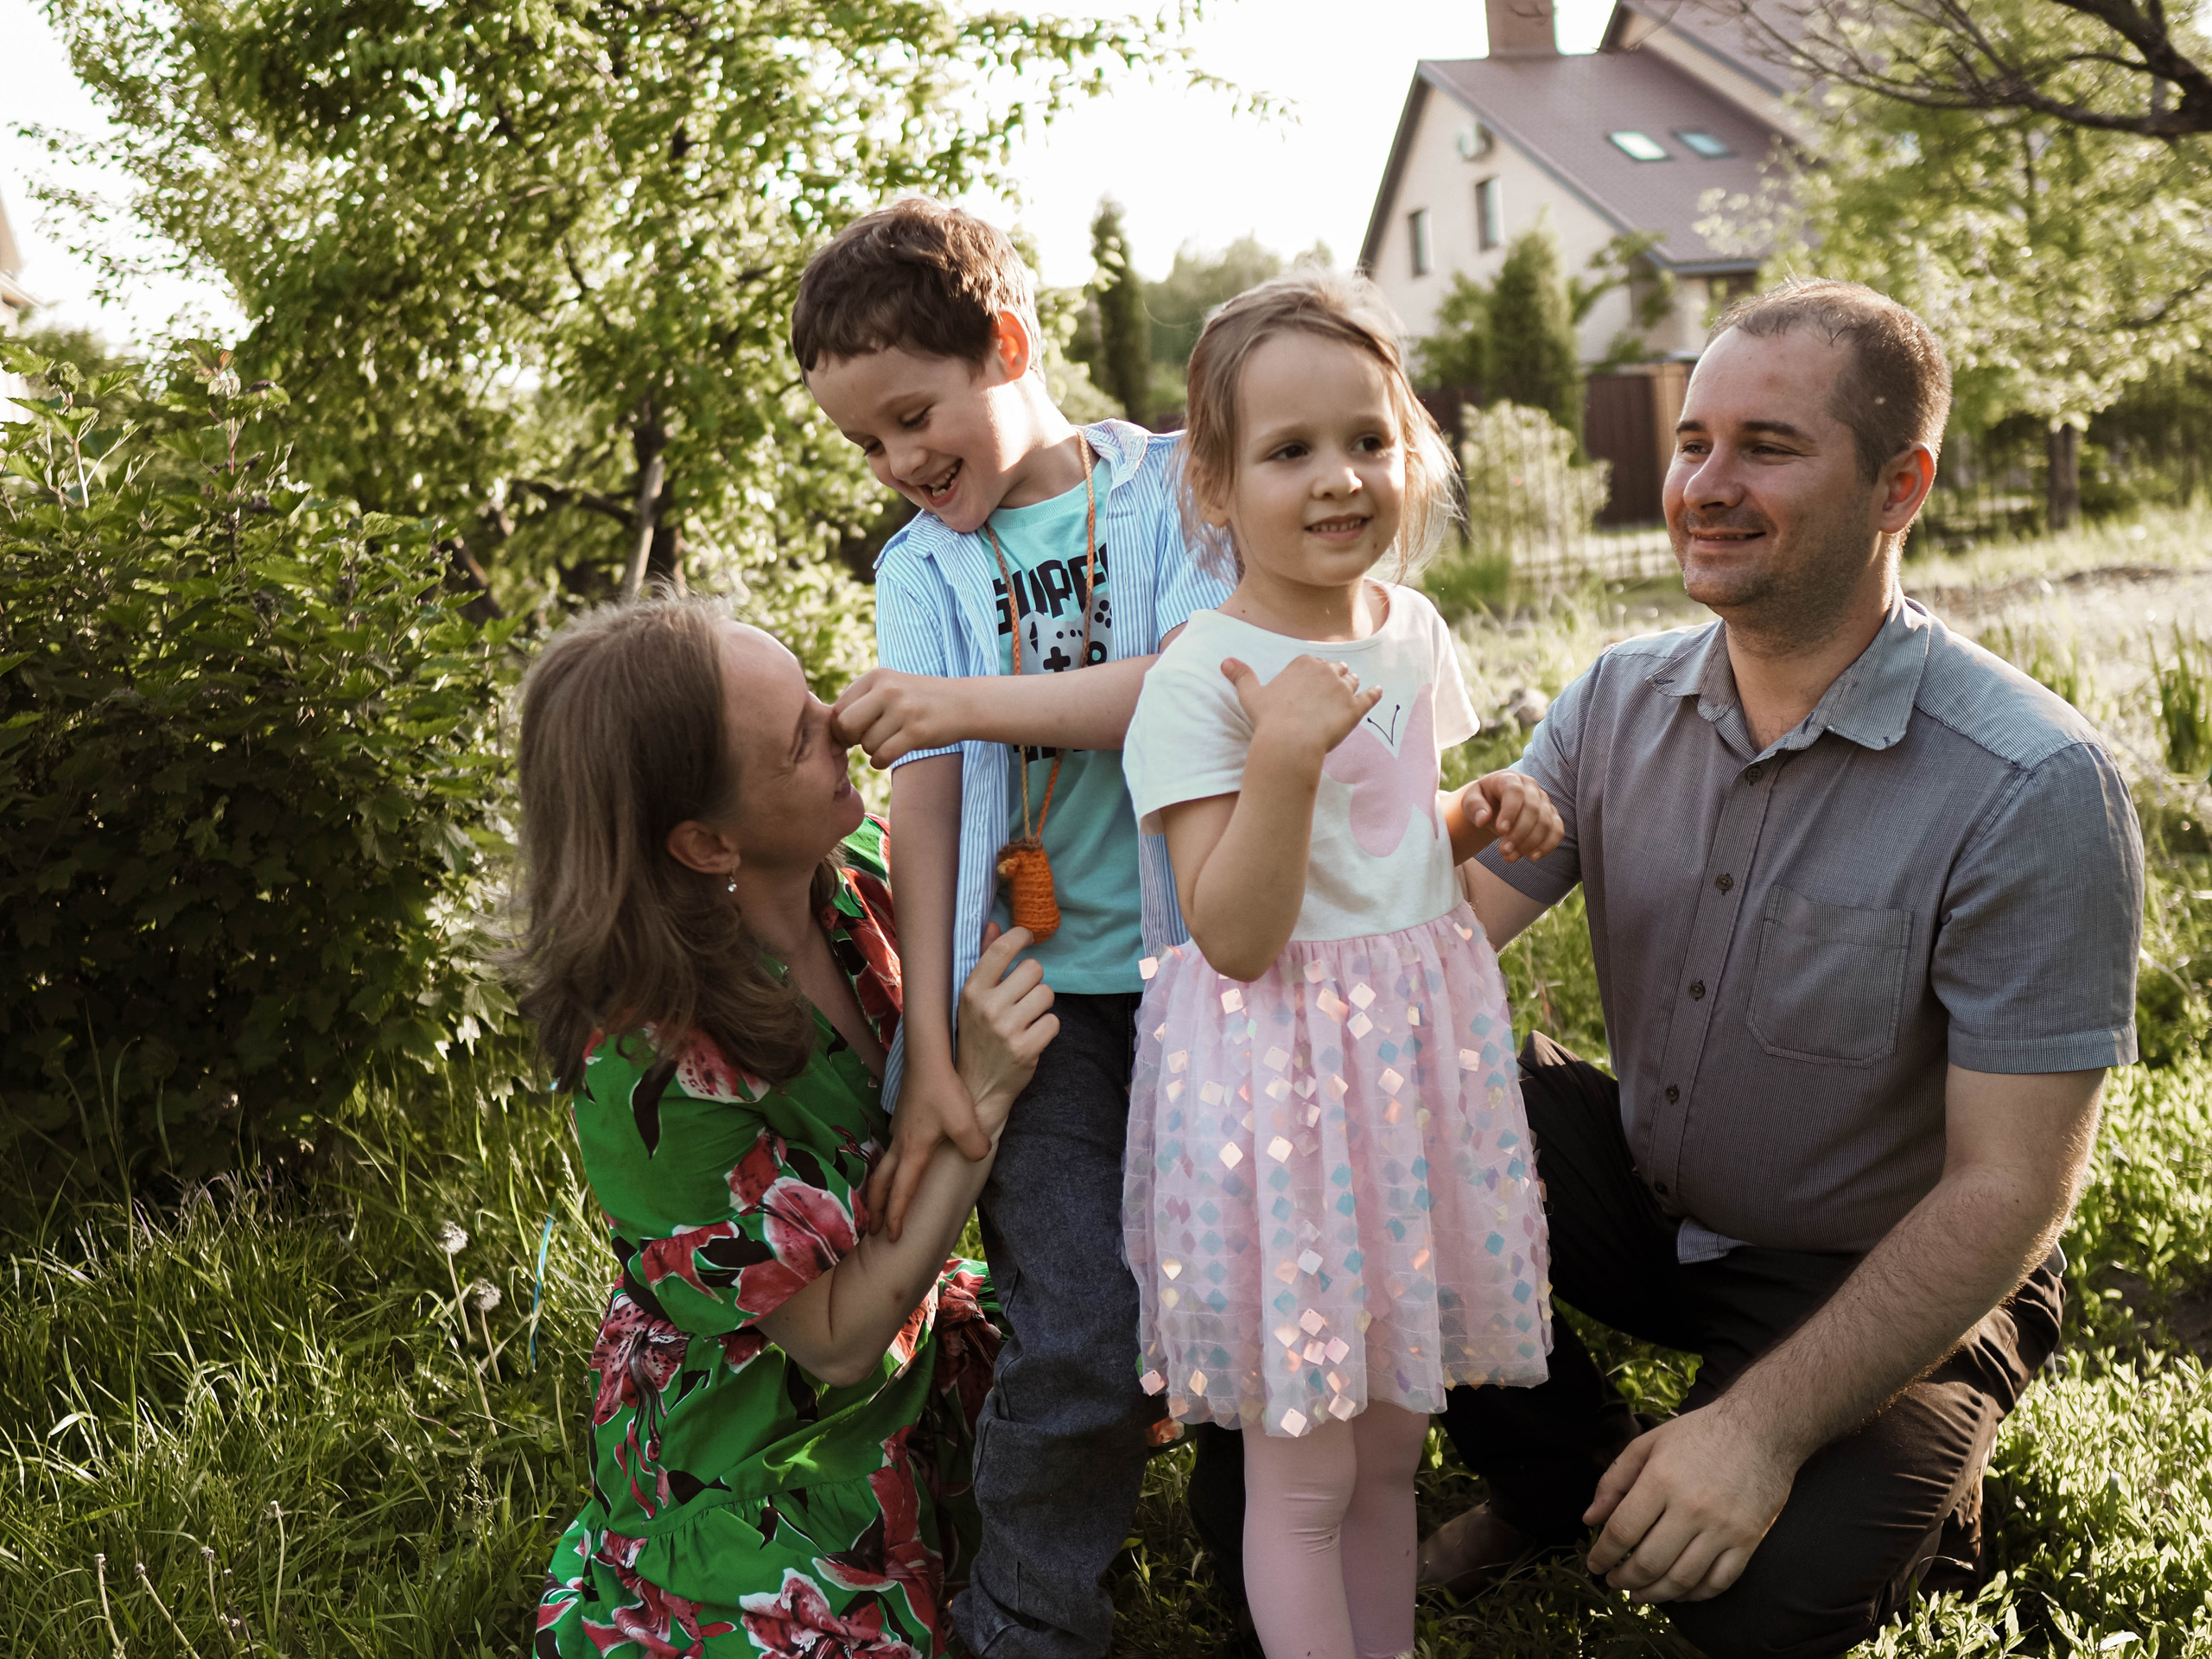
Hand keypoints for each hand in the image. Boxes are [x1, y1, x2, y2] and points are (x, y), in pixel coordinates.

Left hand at [831, 669, 970, 768]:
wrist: (963, 703)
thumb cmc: (919, 700)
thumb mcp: (890, 687)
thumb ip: (860, 701)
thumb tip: (827, 729)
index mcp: (876, 676)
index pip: (838, 708)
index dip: (840, 727)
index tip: (853, 733)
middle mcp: (888, 689)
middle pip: (845, 725)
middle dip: (850, 740)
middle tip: (863, 742)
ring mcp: (903, 710)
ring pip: (866, 744)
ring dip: (872, 751)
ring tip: (888, 743)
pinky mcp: (917, 731)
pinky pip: (883, 756)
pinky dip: (881, 762)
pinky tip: (889, 756)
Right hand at [864, 1049, 985, 1242]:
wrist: (926, 1056)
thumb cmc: (943, 1090)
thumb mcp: (966, 1123)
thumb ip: (974, 1147)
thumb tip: (977, 1154)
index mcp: (913, 1152)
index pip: (901, 1193)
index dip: (896, 1217)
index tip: (892, 1238)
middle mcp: (900, 1144)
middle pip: (881, 1183)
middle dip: (876, 1208)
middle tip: (873, 1229)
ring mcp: (898, 1129)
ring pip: (883, 1165)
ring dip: (879, 1186)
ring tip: (879, 1200)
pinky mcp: (903, 1116)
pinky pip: (892, 1149)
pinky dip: (889, 1165)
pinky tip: (900, 1160)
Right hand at [956, 922, 1058, 1136]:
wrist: (976, 1088)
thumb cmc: (975, 1037)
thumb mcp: (971, 999)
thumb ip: (984, 960)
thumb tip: (995, 925)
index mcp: (971, 991)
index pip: (1001, 950)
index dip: (1020, 937)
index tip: (1027, 937)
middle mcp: (988, 1007)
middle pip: (1034, 969)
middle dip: (1034, 980)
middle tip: (1023, 996)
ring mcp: (1007, 1029)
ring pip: (1047, 994)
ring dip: (1042, 1005)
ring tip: (1027, 1018)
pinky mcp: (1026, 1049)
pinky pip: (1054, 1022)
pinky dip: (1047, 1028)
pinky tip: (1032, 1036)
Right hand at [1220, 655, 1381, 759]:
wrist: (1289, 742)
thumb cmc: (1269, 719)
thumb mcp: (1251, 695)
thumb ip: (1241, 675)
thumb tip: (1225, 661)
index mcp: (1304, 663)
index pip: (1316, 663)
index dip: (1315, 674)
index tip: (1311, 686)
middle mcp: (1326, 670)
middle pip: (1337, 669)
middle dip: (1335, 678)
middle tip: (1329, 693)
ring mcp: (1343, 689)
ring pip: (1352, 682)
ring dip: (1351, 687)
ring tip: (1346, 698)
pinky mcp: (1356, 708)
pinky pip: (1371, 696)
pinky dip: (1375, 693)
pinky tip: (1378, 692)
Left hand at [1462, 770, 1562, 862]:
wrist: (1495, 805)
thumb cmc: (1482, 802)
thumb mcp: (1471, 801)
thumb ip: (1474, 807)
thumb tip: (1483, 819)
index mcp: (1510, 779)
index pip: (1515, 792)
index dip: (1510, 811)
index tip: (1501, 831)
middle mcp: (1531, 787)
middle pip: (1533, 809)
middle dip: (1519, 833)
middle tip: (1503, 851)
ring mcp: (1544, 801)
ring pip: (1546, 822)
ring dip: (1530, 843)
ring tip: (1510, 857)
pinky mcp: (1552, 816)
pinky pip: (1557, 830)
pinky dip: (1547, 845)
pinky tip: (1532, 857)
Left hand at [1582, 1403, 1795, 1603]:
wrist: (1761, 1430)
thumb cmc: (1698, 1434)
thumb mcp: (1648, 1444)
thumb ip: (1614, 1480)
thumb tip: (1589, 1520)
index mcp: (1661, 1480)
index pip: (1622, 1531)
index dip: (1603, 1555)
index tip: (1594, 1565)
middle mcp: (1692, 1508)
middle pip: (1649, 1562)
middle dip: (1624, 1579)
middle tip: (1613, 1582)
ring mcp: (1723, 1528)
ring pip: (1682, 1580)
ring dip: (1654, 1594)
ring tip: (1638, 1594)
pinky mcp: (1748, 1541)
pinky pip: (1718, 1582)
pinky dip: (1694, 1595)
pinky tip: (1677, 1593)